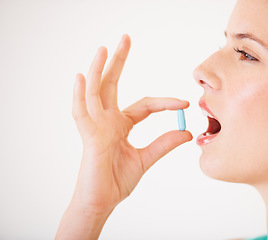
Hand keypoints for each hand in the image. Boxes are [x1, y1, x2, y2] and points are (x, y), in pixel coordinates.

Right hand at [56, 35, 191, 238]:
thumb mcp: (146, 158)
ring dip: (98, 70)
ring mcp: (96, 126)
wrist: (102, 201)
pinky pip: (81, 112)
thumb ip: (164, 144)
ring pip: (95, 92)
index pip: (145, 105)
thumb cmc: (117, 180)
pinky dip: (80, 94)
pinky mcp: (88, 136)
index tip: (184, 103)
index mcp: (120, 125)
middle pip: (111, 85)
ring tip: (104, 49)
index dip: (164, 103)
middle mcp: (106, 120)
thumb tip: (187, 133)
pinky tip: (82, 76)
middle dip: (117, 61)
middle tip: (125, 39)